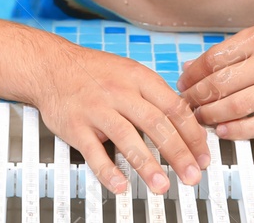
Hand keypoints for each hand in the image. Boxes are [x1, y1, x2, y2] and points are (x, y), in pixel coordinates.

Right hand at [29, 42, 210, 196]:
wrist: (51, 66)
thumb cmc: (94, 72)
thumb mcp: (130, 71)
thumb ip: (155, 94)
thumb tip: (186, 119)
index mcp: (138, 78)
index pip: (174, 107)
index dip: (192, 134)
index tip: (202, 155)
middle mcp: (120, 92)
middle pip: (156, 124)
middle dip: (178, 153)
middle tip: (192, 176)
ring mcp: (97, 109)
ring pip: (127, 137)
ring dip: (147, 165)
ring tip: (162, 186)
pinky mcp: (76, 126)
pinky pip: (93, 152)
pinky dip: (107, 171)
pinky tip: (120, 186)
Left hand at [176, 26, 253, 139]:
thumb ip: (233, 51)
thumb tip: (193, 66)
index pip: (214, 58)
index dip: (193, 75)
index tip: (183, 84)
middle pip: (220, 83)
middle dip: (196, 98)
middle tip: (186, 106)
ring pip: (236, 105)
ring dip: (211, 115)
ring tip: (201, 119)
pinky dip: (237, 130)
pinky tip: (224, 131)